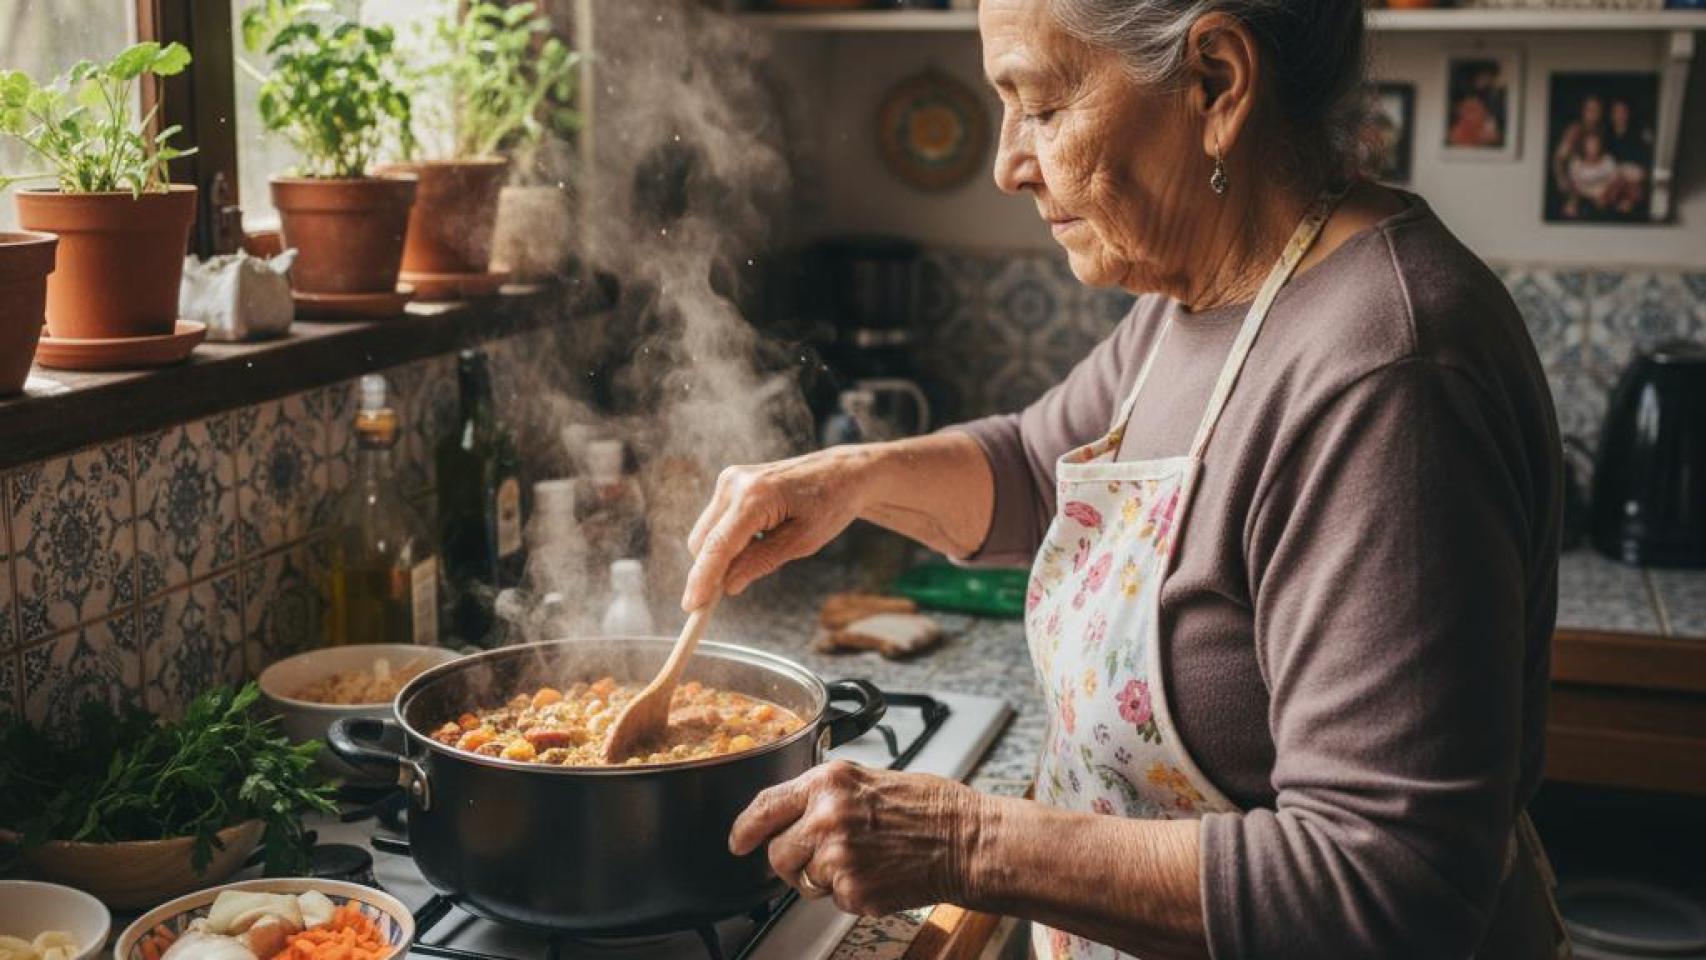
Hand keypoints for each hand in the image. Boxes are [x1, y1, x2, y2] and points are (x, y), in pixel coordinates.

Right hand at [681, 446, 878, 610]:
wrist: (840, 472)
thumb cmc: (830, 504)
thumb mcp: (802, 542)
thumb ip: (761, 562)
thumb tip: (728, 586)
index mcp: (755, 496)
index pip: (718, 545)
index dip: (702, 579)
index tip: (692, 607)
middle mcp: (734, 483)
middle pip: (702, 542)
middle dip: (710, 570)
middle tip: (731, 592)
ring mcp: (729, 480)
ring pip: (705, 534)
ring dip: (720, 555)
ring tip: (763, 551)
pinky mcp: (729, 483)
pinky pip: (715, 523)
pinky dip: (727, 540)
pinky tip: (758, 538)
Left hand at [728, 760, 982, 916]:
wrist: (967, 840)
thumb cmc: (930, 807)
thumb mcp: (869, 779)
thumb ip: (826, 794)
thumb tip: (795, 812)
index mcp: (828, 783)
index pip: (765, 805)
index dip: (745, 828)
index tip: (738, 841)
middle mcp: (826, 817)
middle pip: (778, 852)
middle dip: (793, 860)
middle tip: (823, 857)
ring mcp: (837, 857)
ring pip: (803, 880)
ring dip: (825, 878)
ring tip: (865, 860)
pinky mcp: (853, 890)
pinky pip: (834, 899)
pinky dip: (852, 893)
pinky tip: (880, 873)